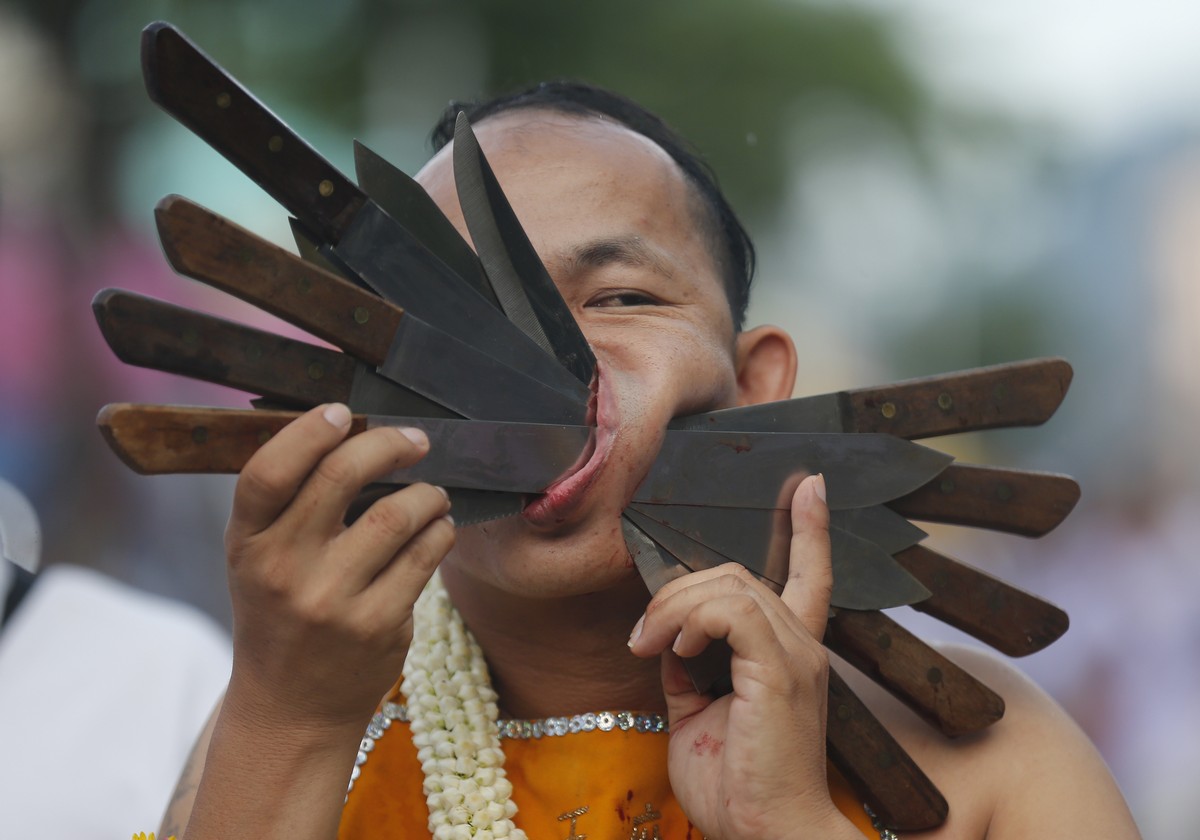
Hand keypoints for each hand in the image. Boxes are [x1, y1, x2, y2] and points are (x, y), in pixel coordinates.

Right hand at [222, 403, 453, 731]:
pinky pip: (425, 556)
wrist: (291, 708)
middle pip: (341, 478)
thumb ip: (290, 505)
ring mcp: (332, 601)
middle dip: (388, 445)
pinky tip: (438, 529)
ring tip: (431, 494)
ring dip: (427, 493)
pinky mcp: (378, 625)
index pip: (268, 473)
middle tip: (416, 440)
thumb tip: (353, 432)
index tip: (343, 412)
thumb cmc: (280, 614)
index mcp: (247, 544)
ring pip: (397, 514)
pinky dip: (440, 531)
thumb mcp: (260, 560)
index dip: (308, 432)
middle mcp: (283, 570)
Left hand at [627, 475, 860, 839]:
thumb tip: (665, 640)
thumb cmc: (736, 787)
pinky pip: (732, 611)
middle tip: (644, 635)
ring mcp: (795, 656)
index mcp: (791, 654)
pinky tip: (676, 651)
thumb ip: (689, 671)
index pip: (812, 577)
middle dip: (679, 590)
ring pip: (730, 584)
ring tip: (651, 644)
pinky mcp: (780, 671)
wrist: (765, 835)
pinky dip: (693, 620)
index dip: (810, 530)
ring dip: (675, 608)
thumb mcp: (699, 716)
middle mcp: (802, 647)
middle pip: (739, 574)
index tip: (809, 485)